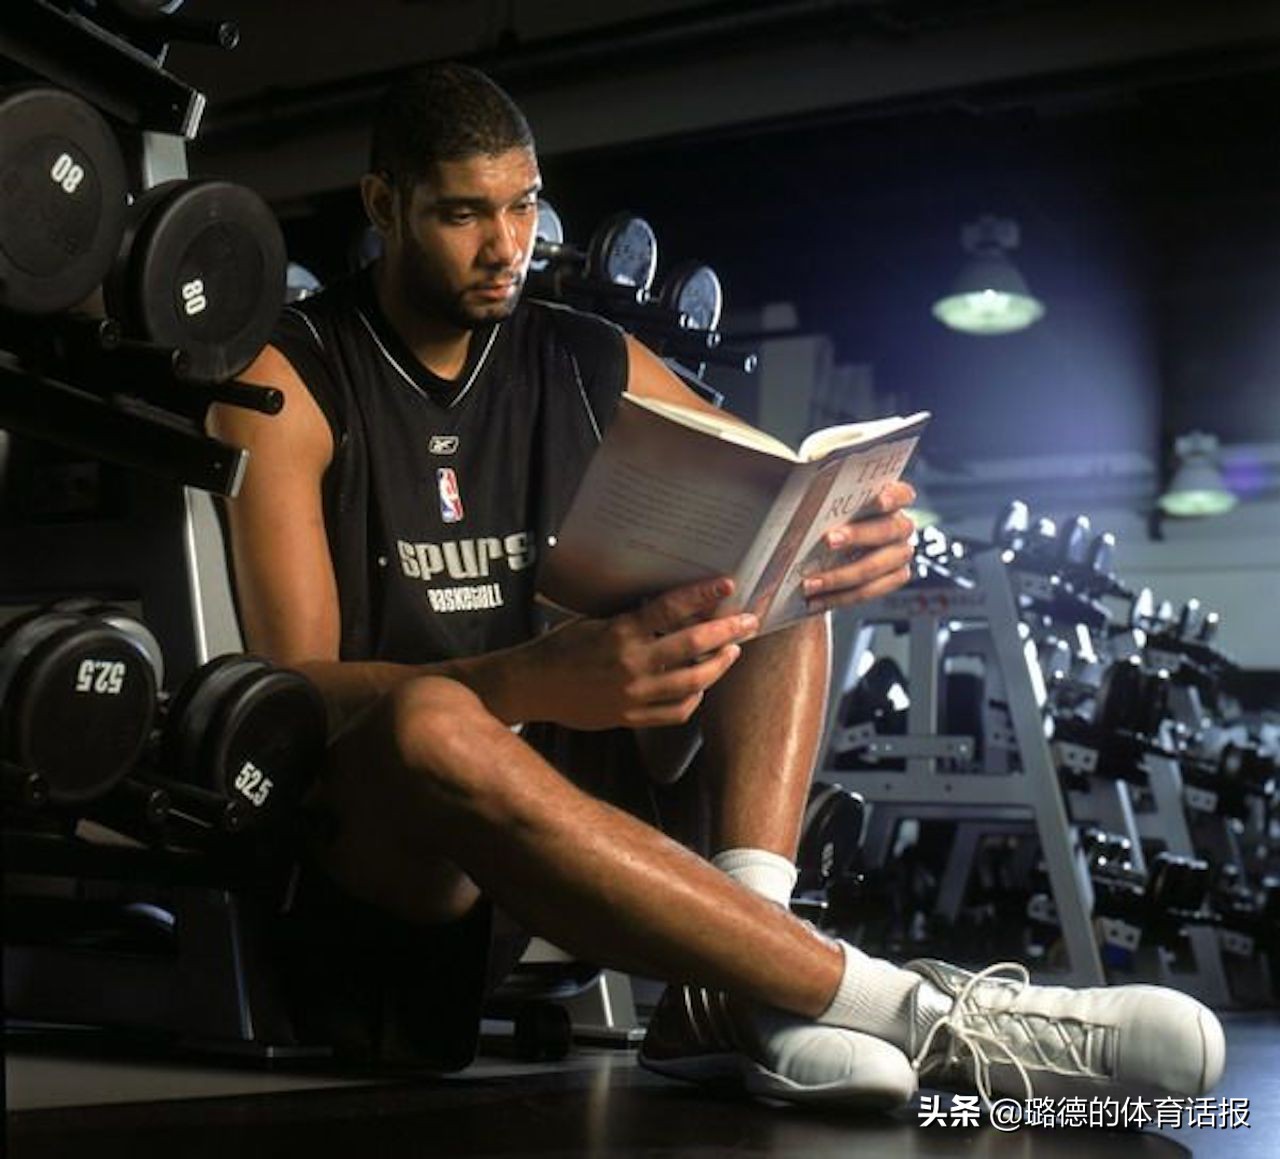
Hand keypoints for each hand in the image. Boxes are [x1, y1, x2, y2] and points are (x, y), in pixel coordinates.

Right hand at [526, 577, 758, 730]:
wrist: (533, 687)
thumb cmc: (561, 647)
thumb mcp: (594, 621)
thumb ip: (632, 619)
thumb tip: (672, 608)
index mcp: (621, 632)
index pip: (671, 609)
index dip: (703, 595)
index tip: (727, 584)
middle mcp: (632, 663)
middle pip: (692, 645)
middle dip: (727, 632)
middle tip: (748, 622)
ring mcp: (634, 694)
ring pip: (692, 682)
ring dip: (718, 665)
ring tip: (731, 652)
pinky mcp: (631, 718)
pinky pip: (675, 712)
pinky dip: (694, 698)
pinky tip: (701, 686)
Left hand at [802, 480, 916, 611]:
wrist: (827, 551)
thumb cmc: (826, 519)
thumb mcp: (823, 502)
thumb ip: (821, 492)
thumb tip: (797, 476)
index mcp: (891, 500)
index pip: (902, 494)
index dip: (893, 496)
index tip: (878, 501)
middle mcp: (900, 527)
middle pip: (887, 531)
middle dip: (857, 536)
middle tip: (827, 540)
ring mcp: (899, 555)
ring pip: (876, 567)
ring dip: (840, 576)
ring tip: (809, 583)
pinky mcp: (892, 580)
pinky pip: (868, 592)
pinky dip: (839, 598)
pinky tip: (815, 600)